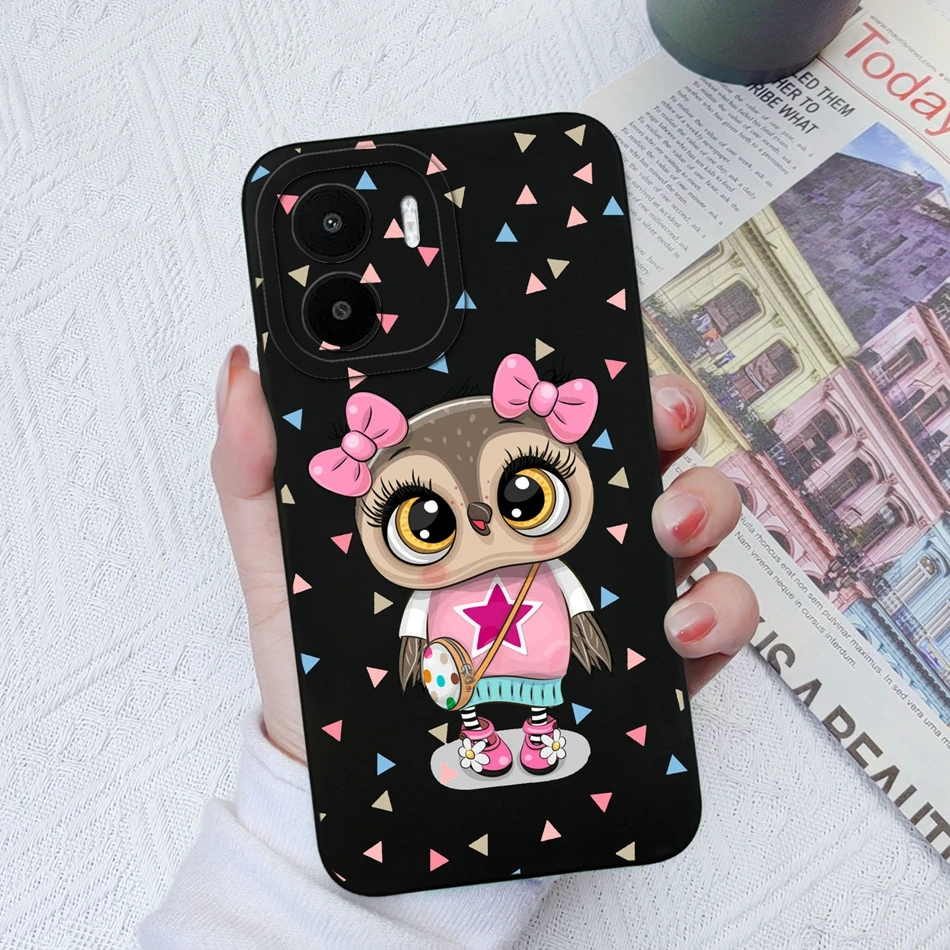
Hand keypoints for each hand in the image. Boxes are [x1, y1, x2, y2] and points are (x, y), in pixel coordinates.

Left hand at [211, 347, 758, 762]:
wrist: (362, 780)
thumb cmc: (331, 664)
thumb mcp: (285, 559)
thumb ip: (259, 468)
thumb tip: (244, 370)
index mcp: (496, 489)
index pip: (560, 410)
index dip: (593, 373)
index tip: (598, 359)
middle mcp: (569, 530)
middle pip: (647, 450)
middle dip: (670, 421)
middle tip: (654, 425)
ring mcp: (614, 595)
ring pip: (696, 525)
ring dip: (705, 509)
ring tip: (668, 531)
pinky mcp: (644, 669)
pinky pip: (710, 629)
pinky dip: (719, 615)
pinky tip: (681, 626)